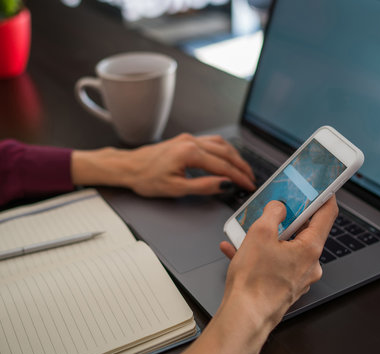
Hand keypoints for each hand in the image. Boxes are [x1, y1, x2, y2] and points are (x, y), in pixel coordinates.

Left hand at [71, 133, 254, 196]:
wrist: (128, 167)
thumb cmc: (146, 178)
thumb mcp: (176, 188)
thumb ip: (203, 186)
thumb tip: (225, 185)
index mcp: (190, 153)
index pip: (223, 166)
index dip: (239, 177)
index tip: (249, 185)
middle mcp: (191, 141)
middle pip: (226, 153)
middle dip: (241, 167)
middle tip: (251, 179)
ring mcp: (188, 138)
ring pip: (220, 144)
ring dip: (234, 156)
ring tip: (243, 169)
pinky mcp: (185, 140)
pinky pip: (211, 142)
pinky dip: (224, 150)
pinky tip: (227, 157)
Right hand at [180, 197, 337, 353]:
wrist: (244, 315)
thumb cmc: (254, 281)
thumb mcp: (259, 234)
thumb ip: (272, 213)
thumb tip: (278, 207)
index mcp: (310, 248)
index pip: (326, 214)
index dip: (323, 196)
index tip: (319, 187)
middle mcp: (309, 264)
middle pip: (302, 231)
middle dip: (284, 219)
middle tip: (271, 209)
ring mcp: (297, 276)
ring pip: (284, 247)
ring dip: (266, 237)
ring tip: (245, 233)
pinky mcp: (283, 285)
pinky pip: (273, 262)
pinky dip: (257, 254)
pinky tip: (236, 250)